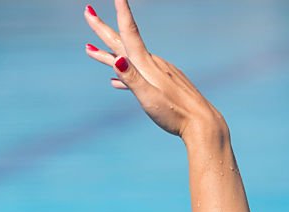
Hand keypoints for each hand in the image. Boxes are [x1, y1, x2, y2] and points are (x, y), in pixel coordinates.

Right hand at [83, 1, 224, 139]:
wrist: (201, 123)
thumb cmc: (173, 113)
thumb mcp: (148, 97)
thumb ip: (131, 78)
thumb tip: (117, 59)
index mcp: (146, 65)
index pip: (129, 33)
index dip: (121, 13)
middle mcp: (151, 63)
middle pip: (122, 41)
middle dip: (102, 28)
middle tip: (87, 11)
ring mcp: (157, 72)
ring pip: (127, 58)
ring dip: (108, 52)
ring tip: (90, 49)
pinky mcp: (162, 83)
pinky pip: (136, 73)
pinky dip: (123, 73)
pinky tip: (115, 82)